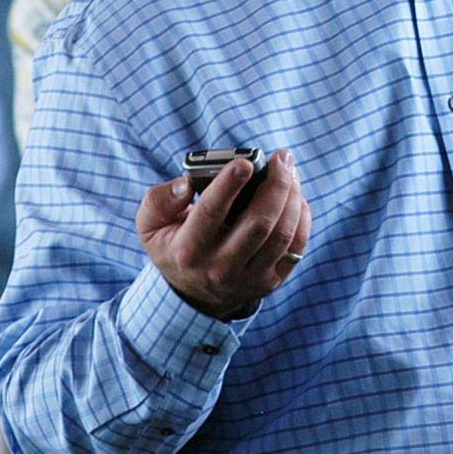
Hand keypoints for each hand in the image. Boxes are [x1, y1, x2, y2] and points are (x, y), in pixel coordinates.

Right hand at [139, 149, 310, 319]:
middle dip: (276, 184)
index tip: (245, 161)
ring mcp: (249, 278)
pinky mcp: (271, 281)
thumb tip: (186, 184)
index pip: (210, 213)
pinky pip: (297, 246)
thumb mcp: (150, 226)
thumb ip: (159, 200)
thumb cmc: (175, 246)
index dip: (229, 185)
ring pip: (282, 233)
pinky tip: (296, 196)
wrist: (194, 296)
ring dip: (292, 196)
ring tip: (290, 171)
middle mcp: (220, 267)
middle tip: (281, 157)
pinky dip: (301, 217)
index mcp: (188, 250)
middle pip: (258, 222)